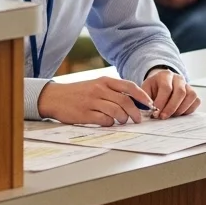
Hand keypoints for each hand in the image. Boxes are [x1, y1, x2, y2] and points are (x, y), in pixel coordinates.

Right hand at [37, 76, 155, 124]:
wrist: (55, 96)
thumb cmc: (79, 92)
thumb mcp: (96, 85)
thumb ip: (113, 90)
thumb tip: (134, 100)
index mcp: (105, 81)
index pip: (130, 87)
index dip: (142, 96)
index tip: (150, 104)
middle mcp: (100, 89)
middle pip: (126, 102)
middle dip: (136, 112)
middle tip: (139, 119)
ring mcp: (92, 101)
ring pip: (117, 112)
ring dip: (123, 119)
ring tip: (123, 121)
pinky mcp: (85, 114)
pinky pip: (104, 120)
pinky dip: (110, 123)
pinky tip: (108, 123)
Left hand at [143, 67, 199, 117]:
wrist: (160, 85)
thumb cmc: (153, 89)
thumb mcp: (145, 90)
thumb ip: (145, 99)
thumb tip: (148, 110)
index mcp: (165, 75)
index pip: (166, 88)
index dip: (161, 102)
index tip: (155, 113)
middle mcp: (178, 78)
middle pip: (180, 92)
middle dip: (171, 107)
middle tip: (163, 117)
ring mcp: (188, 85)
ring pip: (191, 96)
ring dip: (181, 109)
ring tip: (171, 116)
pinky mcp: (193, 93)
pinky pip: (196, 101)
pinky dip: (188, 110)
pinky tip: (179, 114)